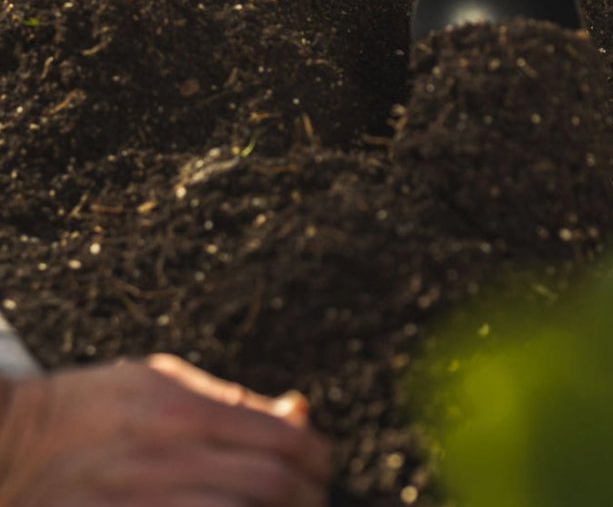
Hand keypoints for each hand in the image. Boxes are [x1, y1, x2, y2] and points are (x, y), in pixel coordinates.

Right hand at [0, 354, 332, 506]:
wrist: (10, 446)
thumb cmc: (93, 406)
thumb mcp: (161, 381)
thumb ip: (232, 399)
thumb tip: (299, 412)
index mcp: (184, 410)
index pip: (283, 438)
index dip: (316, 454)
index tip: (319, 460)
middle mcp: (170, 456)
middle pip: (273, 483)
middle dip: (309, 491)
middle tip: (313, 492)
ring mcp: (148, 500)